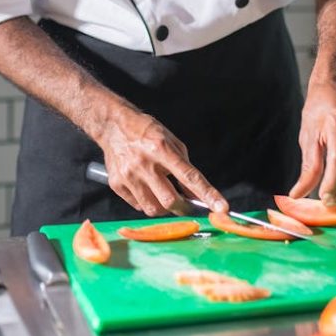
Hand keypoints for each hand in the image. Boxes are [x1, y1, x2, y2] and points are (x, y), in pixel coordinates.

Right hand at [99, 107, 227, 216]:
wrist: (113, 126)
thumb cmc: (147, 132)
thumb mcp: (171, 142)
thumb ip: (185, 168)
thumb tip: (197, 196)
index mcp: (161, 148)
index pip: (190, 176)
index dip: (208, 194)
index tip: (222, 208)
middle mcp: (144, 163)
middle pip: (170, 201)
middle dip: (183, 207)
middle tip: (186, 204)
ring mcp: (128, 175)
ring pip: (154, 209)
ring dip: (164, 207)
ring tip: (162, 192)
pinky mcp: (117, 184)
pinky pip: (138, 206)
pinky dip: (147, 202)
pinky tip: (146, 188)